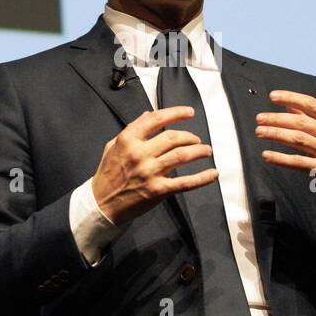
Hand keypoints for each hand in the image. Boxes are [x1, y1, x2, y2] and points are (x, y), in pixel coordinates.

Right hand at [91, 105, 217, 224]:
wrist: (101, 203)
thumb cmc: (107, 174)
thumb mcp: (113, 146)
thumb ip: (132, 129)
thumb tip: (149, 114)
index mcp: (128, 140)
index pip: (156, 119)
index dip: (176, 113)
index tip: (189, 112)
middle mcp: (139, 154)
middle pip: (173, 137)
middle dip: (190, 136)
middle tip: (197, 140)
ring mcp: (149, 172)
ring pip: (182, 156)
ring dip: (199, 151)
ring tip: (206, 151)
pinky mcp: (158, 190)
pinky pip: (185, 183)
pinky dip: (202, 178)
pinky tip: (213, 174)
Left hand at [256, 89, 315, 202]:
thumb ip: (309, 117)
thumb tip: (288, 104)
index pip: (310, 104)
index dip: (291, 98)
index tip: (272, 96)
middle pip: (301, 122)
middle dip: (277, 119)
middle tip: (259, 118)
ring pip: (298, 139)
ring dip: (276, 134)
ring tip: (259, 132)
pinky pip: (297, 162)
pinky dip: (280, 158)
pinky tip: (266, 155)